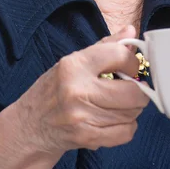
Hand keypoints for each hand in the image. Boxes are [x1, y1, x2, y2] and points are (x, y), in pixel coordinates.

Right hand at [16, 25, 148, 155]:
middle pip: (133, 92)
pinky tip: (115, 120)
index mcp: (75, 65)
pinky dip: (127, 127)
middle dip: (139, 91)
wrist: (30, 126)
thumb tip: (131, 31)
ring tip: (119, 104)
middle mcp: (78, 90)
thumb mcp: (75, 61)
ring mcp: (82, 116)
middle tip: (131, 89)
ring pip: (132, 113)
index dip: (133, 63)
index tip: (131, 68)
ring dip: (132, 109)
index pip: (120, 56)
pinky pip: (126, 132)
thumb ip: (106, 46)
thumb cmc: (55, 89)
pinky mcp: (86, 137)